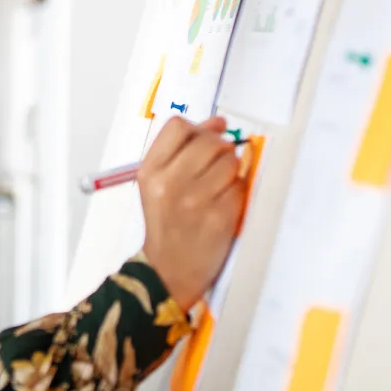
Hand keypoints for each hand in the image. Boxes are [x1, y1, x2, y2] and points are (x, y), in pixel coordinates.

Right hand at [139, 116, 245, 310]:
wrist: (168, 269)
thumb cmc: (166, 222)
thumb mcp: (159, 184)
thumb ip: (182, 150)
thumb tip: (216, 122)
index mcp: (151, 171)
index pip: (178, 126)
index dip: (198, 128)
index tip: (206, 137)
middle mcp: (171, 183)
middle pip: (209, 140)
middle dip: (220, 147)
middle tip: (217, 163)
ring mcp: (196, 200)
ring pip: (230, 161)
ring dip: (230, 170)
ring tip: (218, 186)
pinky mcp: (220, 216)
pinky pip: (240, 186)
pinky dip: (236, 191)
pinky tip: (223, 202)